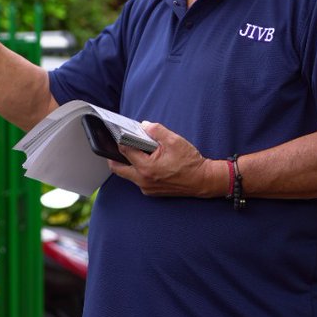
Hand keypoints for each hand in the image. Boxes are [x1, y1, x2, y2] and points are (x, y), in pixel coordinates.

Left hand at [109, 121, 225, 197]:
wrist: (203, 180)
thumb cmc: (190, 162)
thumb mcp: (174, 141)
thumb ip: (157, 131)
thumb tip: (144, 125)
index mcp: (146, 167)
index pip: (125, 151)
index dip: (121, 140)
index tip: (118, 133)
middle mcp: (143, 180)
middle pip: (118, 168)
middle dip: (114, 156)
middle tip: (114, 145)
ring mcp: (146, 188)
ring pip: (127, 175)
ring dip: (126, 163)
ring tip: (130, 151)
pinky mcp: (151, 191)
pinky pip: (137, 180)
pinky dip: (136, 170)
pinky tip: (143, 161)